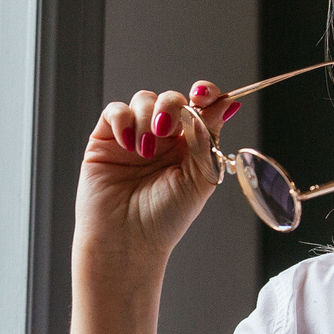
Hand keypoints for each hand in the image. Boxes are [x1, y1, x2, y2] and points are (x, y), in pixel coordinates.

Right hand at [73, 82, 238, 273]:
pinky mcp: (105, 140)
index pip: (199, 106)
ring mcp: (133, 137)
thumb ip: (209, 139)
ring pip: (143, 100)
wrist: (127, 241)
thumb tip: (227, 104)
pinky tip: (128, 143)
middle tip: (167, 129)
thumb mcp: (199, 178)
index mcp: (189, 145)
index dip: (205, 93)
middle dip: (171, 107)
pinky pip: (115, 111)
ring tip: (145, 152)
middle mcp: (162, 138)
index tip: (204, 94)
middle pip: (170, 98)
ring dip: (147, 119)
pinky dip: (123, 120)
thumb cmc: (165, 218)